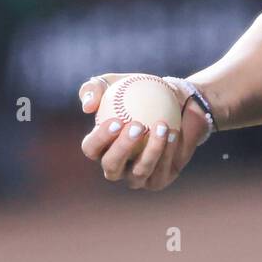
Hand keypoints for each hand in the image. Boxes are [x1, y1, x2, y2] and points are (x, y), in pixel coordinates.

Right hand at [78, 72, 206, 191]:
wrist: (171, 102)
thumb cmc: (135, 91)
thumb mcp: (113, 82)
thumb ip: (94, 88)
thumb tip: (87, 107)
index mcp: (100, 148)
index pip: (91, 148)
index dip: (100, 138)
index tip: (116, 120)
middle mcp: (116, 167)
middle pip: (112, 167)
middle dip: (123, 148)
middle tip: (137, 125)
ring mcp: (136, 177)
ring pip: (140, 172)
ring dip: (151, 150)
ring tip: (161, 125)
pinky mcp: (158, 179)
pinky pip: (162, 170)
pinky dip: (168, 151)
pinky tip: (173, 132)